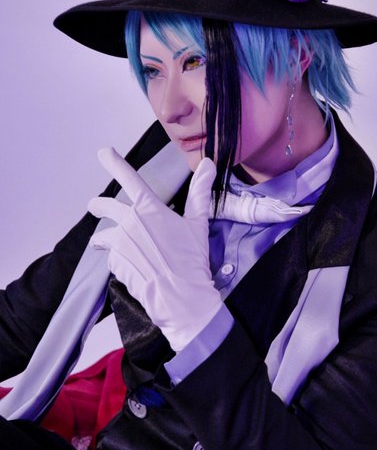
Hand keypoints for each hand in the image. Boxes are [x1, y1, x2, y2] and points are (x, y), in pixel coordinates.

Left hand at [87, 147, 221, 351]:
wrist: (180, 297)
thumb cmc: (191, 259)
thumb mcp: (198, 224)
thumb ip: (199, 193)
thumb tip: (208, 164)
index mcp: (150, 208)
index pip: (129, 179)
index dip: (115, 163)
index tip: (103, 152)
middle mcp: (130, 221)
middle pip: (105, 206)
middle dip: (97, 205)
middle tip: (94, 207)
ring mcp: (119, 243)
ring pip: (103, 236)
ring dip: (104, 239)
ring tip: (107, 244)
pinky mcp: (115, 263)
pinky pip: (112, 257)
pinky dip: (119, 260)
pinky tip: (133, 267)